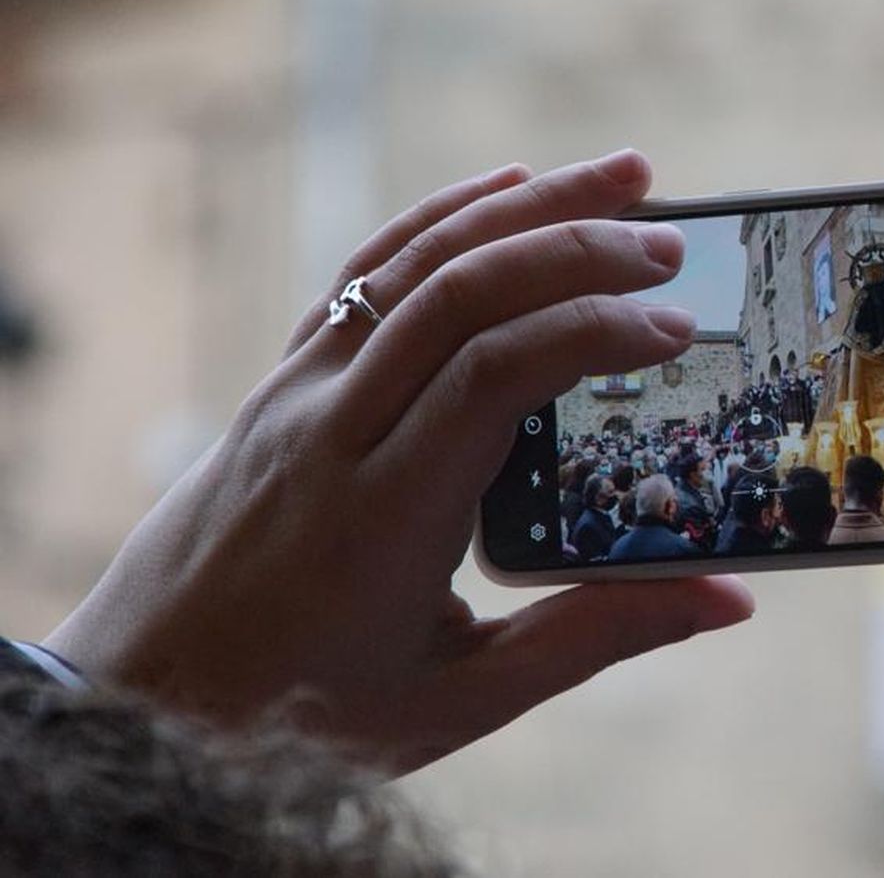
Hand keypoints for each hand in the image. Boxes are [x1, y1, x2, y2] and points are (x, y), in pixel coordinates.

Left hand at [46, 150, 753, 772]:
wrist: (145, 694)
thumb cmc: (308, 713)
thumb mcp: (463, 698)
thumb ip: (597, 636)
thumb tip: (730, 599)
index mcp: (383, 516)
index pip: (491, 375)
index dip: (590, 331)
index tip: (675, 326)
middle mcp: (332, 431)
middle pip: (457, 293)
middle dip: (576, 248)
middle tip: (671, 246)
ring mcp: (297, 393)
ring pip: (413, 262)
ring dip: (524, 206)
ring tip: (622, 177)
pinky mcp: (283, 379)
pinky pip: (364, 272)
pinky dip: (441, 216)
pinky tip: (505, 185)